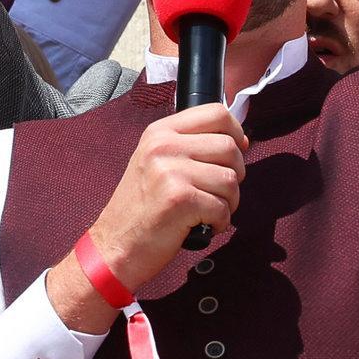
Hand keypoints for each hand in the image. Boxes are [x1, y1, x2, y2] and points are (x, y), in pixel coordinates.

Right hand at [87, 105, 248, 291]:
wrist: (115, 244)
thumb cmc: (144, 207)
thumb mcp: (159, 162)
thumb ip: (194, 146)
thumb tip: (243, 140)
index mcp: (160, 132)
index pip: (217, 114)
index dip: (236, 133)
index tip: (235, 153)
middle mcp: (163, 146)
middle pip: (230, 148)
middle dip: (234, 175)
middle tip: (213, 193)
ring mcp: (169, 171)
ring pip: (231, 180)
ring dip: (227, 203)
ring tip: (203, 211)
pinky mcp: (179, 199)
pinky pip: (223, 208)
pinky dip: (218, 223)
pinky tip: (198, 225)